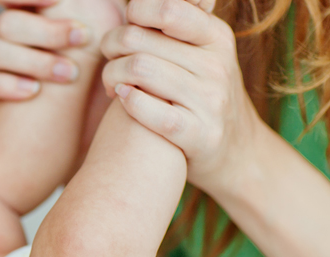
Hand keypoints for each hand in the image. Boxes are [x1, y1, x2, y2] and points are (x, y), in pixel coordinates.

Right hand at [0, 0, 124, 106]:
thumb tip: (119, 1)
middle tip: (82, 38)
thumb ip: (105, 20)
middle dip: (46, 30)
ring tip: (68, 74)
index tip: (58, 0)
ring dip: (33, 59)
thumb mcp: (107, 48)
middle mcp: (9, 37)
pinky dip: (4, 84)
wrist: (83, 132)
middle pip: (8, 23)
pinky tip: (31, 92)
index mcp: (34, 17)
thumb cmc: (100, 85)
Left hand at [101, 0, 265, 193]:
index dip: (135, 13)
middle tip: (109, 58)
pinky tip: (122, 100)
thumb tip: (140, 0)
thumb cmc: (201, 94)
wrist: (236, 152)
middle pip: (138, 39)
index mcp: (216, 37)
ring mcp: (211, 101)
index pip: (167, 8)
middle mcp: (217, 65)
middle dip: (111, 46)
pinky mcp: (201, 135)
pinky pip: (152, 113)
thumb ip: (178, 25)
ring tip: (111, 84)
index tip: (127, 24)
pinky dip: (129, 103)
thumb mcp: (202, 53)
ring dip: (111, 76)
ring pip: (138, 71)